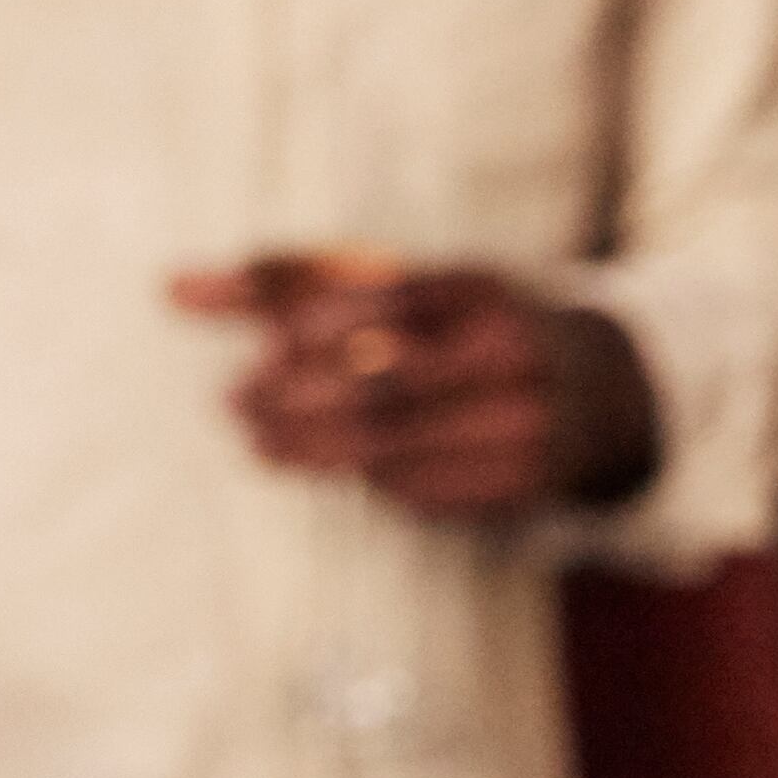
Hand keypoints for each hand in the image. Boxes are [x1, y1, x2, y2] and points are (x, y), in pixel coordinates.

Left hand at [175, 257, 662, 519]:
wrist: (604, 391)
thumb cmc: (470, 328)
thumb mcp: (405, 288)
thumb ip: (294, 284)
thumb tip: (173, 289)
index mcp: (486, 293)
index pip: (388, 306)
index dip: (315, 332)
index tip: (258, 352)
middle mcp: (513, 359)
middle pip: (383, 388)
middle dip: (296, 403)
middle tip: (236, 406)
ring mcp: (525, 428)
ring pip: (395, 449)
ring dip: (315, 452)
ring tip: (263, 445)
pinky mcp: (523, 485)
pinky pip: (423, 493)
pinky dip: (371, 481)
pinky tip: (339, 469)